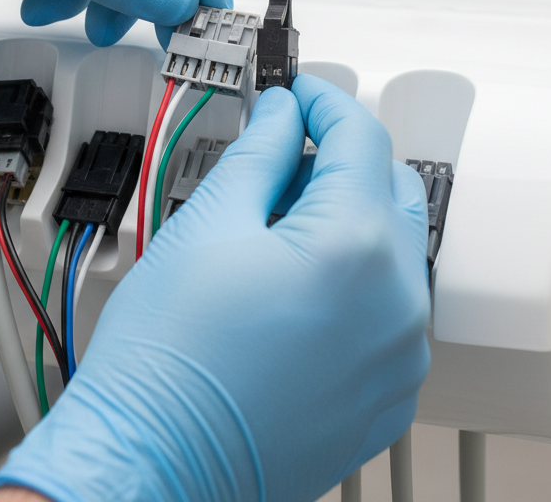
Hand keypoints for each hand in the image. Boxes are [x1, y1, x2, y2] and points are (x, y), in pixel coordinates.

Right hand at [0, 75, 430, 501]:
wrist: (152, 458)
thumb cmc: (169, 356)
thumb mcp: (209, 222)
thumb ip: (260, 152)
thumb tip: (281, 115)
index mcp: (356, 248)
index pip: (360, 137)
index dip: (321, 100)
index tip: (294, 92)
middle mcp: (397, 304)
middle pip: (391, 187)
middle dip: (340, 158)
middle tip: (281, 154)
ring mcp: (398, 357)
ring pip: (393, 250)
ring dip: (347, 218)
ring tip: (274, 227)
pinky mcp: (386, 396)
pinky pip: (389, 311)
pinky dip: (354, 280)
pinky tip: (293, 286)